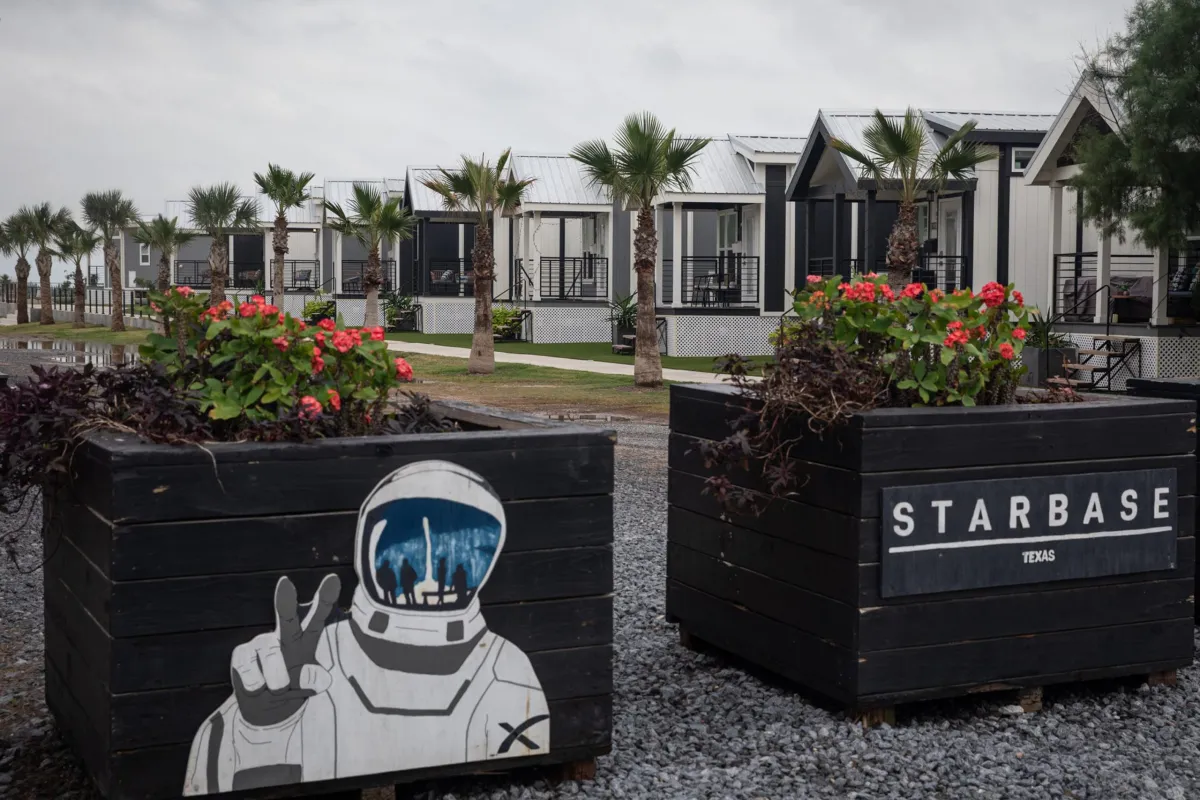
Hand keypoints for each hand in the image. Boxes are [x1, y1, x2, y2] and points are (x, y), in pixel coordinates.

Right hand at [230, 573, 340, 726]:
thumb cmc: (290, 691)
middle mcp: (282, 636)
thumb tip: (317, 676)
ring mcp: (260, 643)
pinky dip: (257, 687)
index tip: (334, 579)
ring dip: (278, 682)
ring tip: (278, 690)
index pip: (317, 618)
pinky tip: (257, 689)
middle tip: (285, 582)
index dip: (325, 599)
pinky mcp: (241, 654)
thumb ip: (312, 679)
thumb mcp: (307, 687)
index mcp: (305, 640)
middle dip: (285, 601)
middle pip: (286, 618)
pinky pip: (251, 672)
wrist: (262, 710)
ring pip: (271, 657)